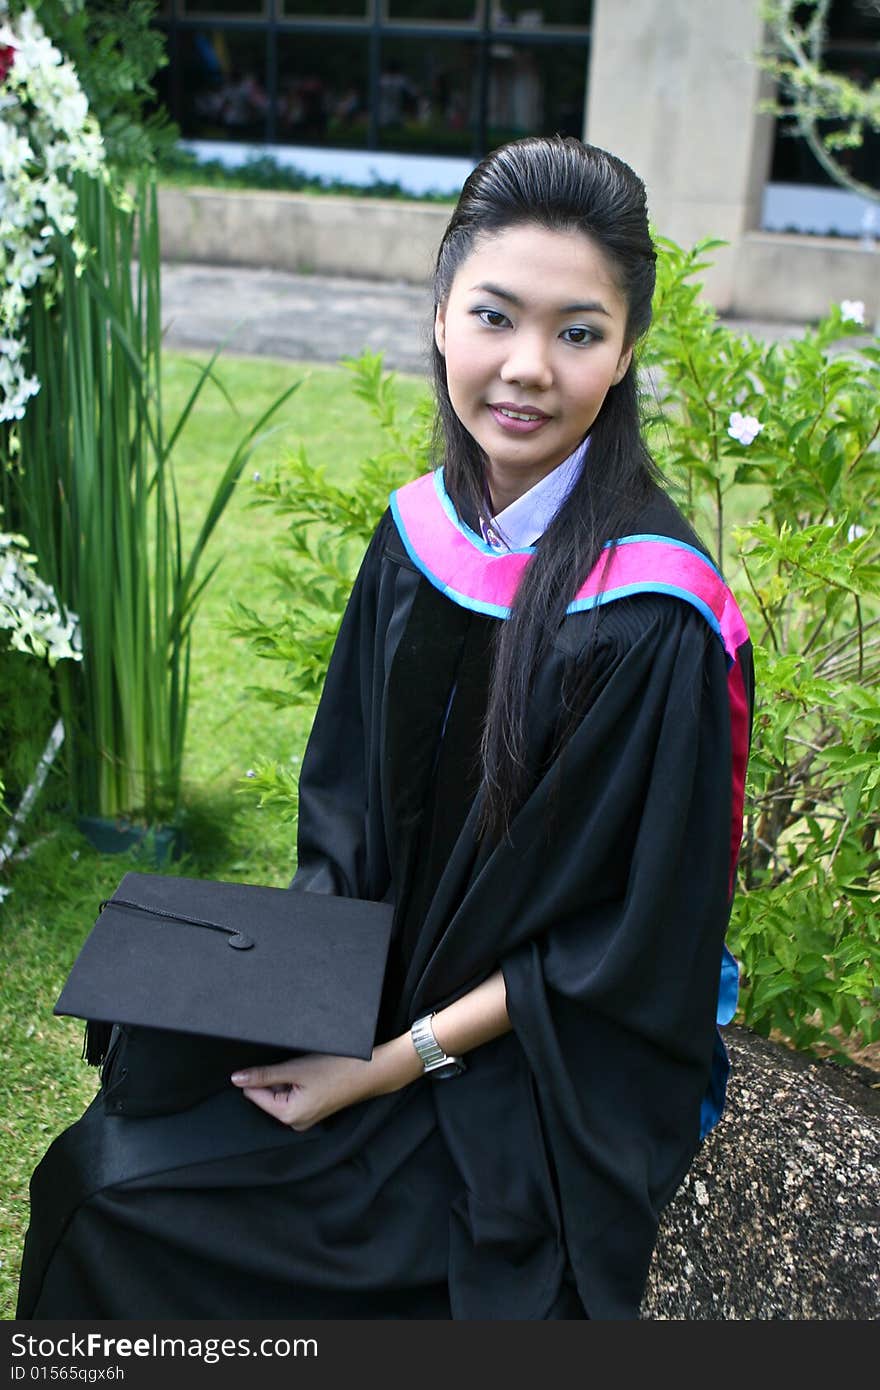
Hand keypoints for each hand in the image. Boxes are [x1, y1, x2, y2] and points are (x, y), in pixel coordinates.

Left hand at [230, 1037, 421, 1129]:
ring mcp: (306, 1117)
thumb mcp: (296, 1069)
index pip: (254, 1095)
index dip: (260, 1076)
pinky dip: (299, 1080)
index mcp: (288, 1116)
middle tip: (298, 1067)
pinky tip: (314, 1072)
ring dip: (289, 1077)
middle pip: (268, 1094)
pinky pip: (295, 1093)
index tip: (279, 1066)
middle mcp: (296, 1123)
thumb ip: (263, 1075)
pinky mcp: (314, 1109)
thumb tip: (236, 1079)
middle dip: (276, 1076)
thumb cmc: (338, 1069)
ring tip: (309, 1069)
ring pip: (282, 1091)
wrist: (371, 1071)